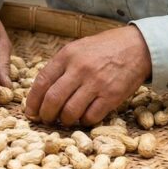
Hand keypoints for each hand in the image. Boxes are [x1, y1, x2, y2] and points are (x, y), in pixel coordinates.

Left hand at [25, 25, 151, 126]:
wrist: (137, 47)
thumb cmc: (104, 48)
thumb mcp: (78, 48)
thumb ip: (60, 66)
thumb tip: (42, 90)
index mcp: (67, 55)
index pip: (41, 82)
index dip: (32, 101)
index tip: (30, 111)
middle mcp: (79, 69)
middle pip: (52, 100)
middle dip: (45, 115)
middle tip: (46, 119)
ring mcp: (96, 83)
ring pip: (70, 112)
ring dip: (64, 120)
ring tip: (64, 120)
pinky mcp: (111, 96)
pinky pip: (91, 117)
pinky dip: (84, 121)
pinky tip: (83, 118)